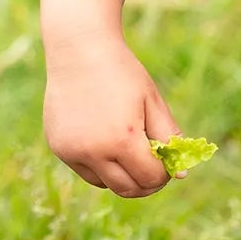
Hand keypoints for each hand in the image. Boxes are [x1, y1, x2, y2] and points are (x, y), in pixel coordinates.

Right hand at [43, 32, 181, 197]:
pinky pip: (86, 171)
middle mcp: (94, 151)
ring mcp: (72, 152)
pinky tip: (107, 143)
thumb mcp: (152, 102)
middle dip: (146, 183)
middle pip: (128, 189)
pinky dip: (101, 166)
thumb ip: (169, 139)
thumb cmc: (122, 74)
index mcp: (122, 140)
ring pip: (106, 184)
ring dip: (123, 176)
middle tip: (154, 169)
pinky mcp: (59, 148)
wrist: (78, 50)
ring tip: (131, 152)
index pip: (150, 177)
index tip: (168, 163)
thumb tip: (181, 175)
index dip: (164, 174)